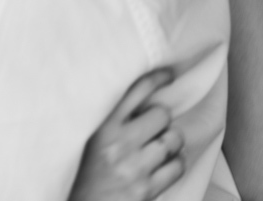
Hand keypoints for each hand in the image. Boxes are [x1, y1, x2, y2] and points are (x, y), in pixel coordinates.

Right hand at [68, 68, 184, 200]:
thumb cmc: (85, 170)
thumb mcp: (90, 136)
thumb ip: (112, 117)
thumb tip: (145, 97)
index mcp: (101, 126)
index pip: (136, 90)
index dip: (157, 77)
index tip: (168, 74)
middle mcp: (118, 144)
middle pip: (161, 114)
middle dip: (161, 120)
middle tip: (150, 129)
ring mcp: (134, 167)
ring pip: (174, 139)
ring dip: (170, 142)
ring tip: (156, 148)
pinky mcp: (147, 189)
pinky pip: (178, 166)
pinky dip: (175, 164)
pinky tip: (161, 166)